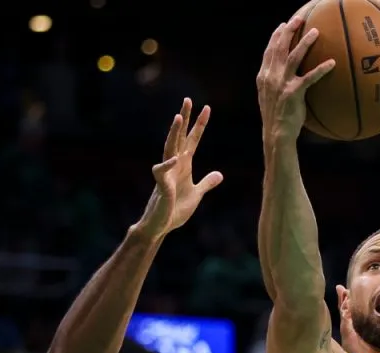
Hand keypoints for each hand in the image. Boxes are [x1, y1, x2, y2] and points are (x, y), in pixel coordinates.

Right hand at [135, 99, 222, 238]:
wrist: (160, 226)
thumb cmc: (175, 210)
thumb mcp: (196, 194)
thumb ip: (206, 183)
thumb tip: (219, 174)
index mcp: (184, 165)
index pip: (193, 140)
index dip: (200, 125)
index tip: (207, 108)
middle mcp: (175, 165)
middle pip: (180, 137)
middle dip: (184, 119)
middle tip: (188, 100)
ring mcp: (167, 174)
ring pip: (169, 149)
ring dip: (174, 133)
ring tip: (178, 117)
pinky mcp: (161, 186)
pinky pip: (162, 172)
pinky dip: (168, 165)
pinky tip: (176, 158)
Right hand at [257, 16, 335, 141]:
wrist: (276, 133)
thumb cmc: (277, 117)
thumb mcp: (270, 96)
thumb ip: (275, 82)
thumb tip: (285, 74)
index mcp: (264, 76)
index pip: (269, 51)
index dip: (276, 36)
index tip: (283, 25)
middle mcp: (271, 76)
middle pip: (280, 47)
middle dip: (289, 30)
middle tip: (299, 18)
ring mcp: (281, 84)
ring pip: (293, 57)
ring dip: (305, 42)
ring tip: (316, 31)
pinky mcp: (293, 93)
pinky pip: (310, 77)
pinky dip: (321, 69)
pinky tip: (332, 62)